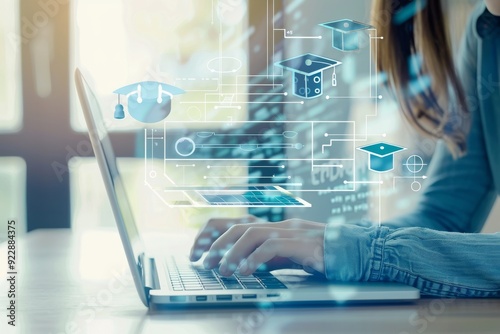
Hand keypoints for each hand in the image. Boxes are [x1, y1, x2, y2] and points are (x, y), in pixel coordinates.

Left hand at [189, 215, 325, 276]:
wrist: (349, 252)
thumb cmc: (318, 255)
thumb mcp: (286, 255)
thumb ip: (265, 256)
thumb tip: (240, 265)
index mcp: (273, 227)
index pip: (237, 222)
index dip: (215, 234)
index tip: (199, 251)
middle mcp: (278, 225)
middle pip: (239, 225)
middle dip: (217, 243)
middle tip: (204, 262)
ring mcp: (290, 231)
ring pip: (252, 232)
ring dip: (233, 251)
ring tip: (223, 270)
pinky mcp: (300, 242)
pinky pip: (272, 246)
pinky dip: (256, 258)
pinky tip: (247, 272)